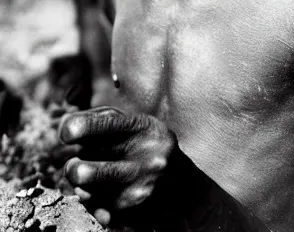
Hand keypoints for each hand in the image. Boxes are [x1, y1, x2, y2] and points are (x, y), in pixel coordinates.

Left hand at [58, 107, 175, 225]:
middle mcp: (144, 160)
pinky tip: (106, 192)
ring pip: (84, 193)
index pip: (99, 127)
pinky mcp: (134, 214)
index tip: (67, 133)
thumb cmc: (150, 145)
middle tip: (78, 164)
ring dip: (82, 185)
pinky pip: (93, 209)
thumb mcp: (138, 123)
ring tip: (92, 177)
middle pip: (80, 170)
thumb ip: (104, 119)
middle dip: (72, 167)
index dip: (74, 129)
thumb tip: (66, 128)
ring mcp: (139, 190)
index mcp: (145, 130)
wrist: (187, 185)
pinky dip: (94, 201)